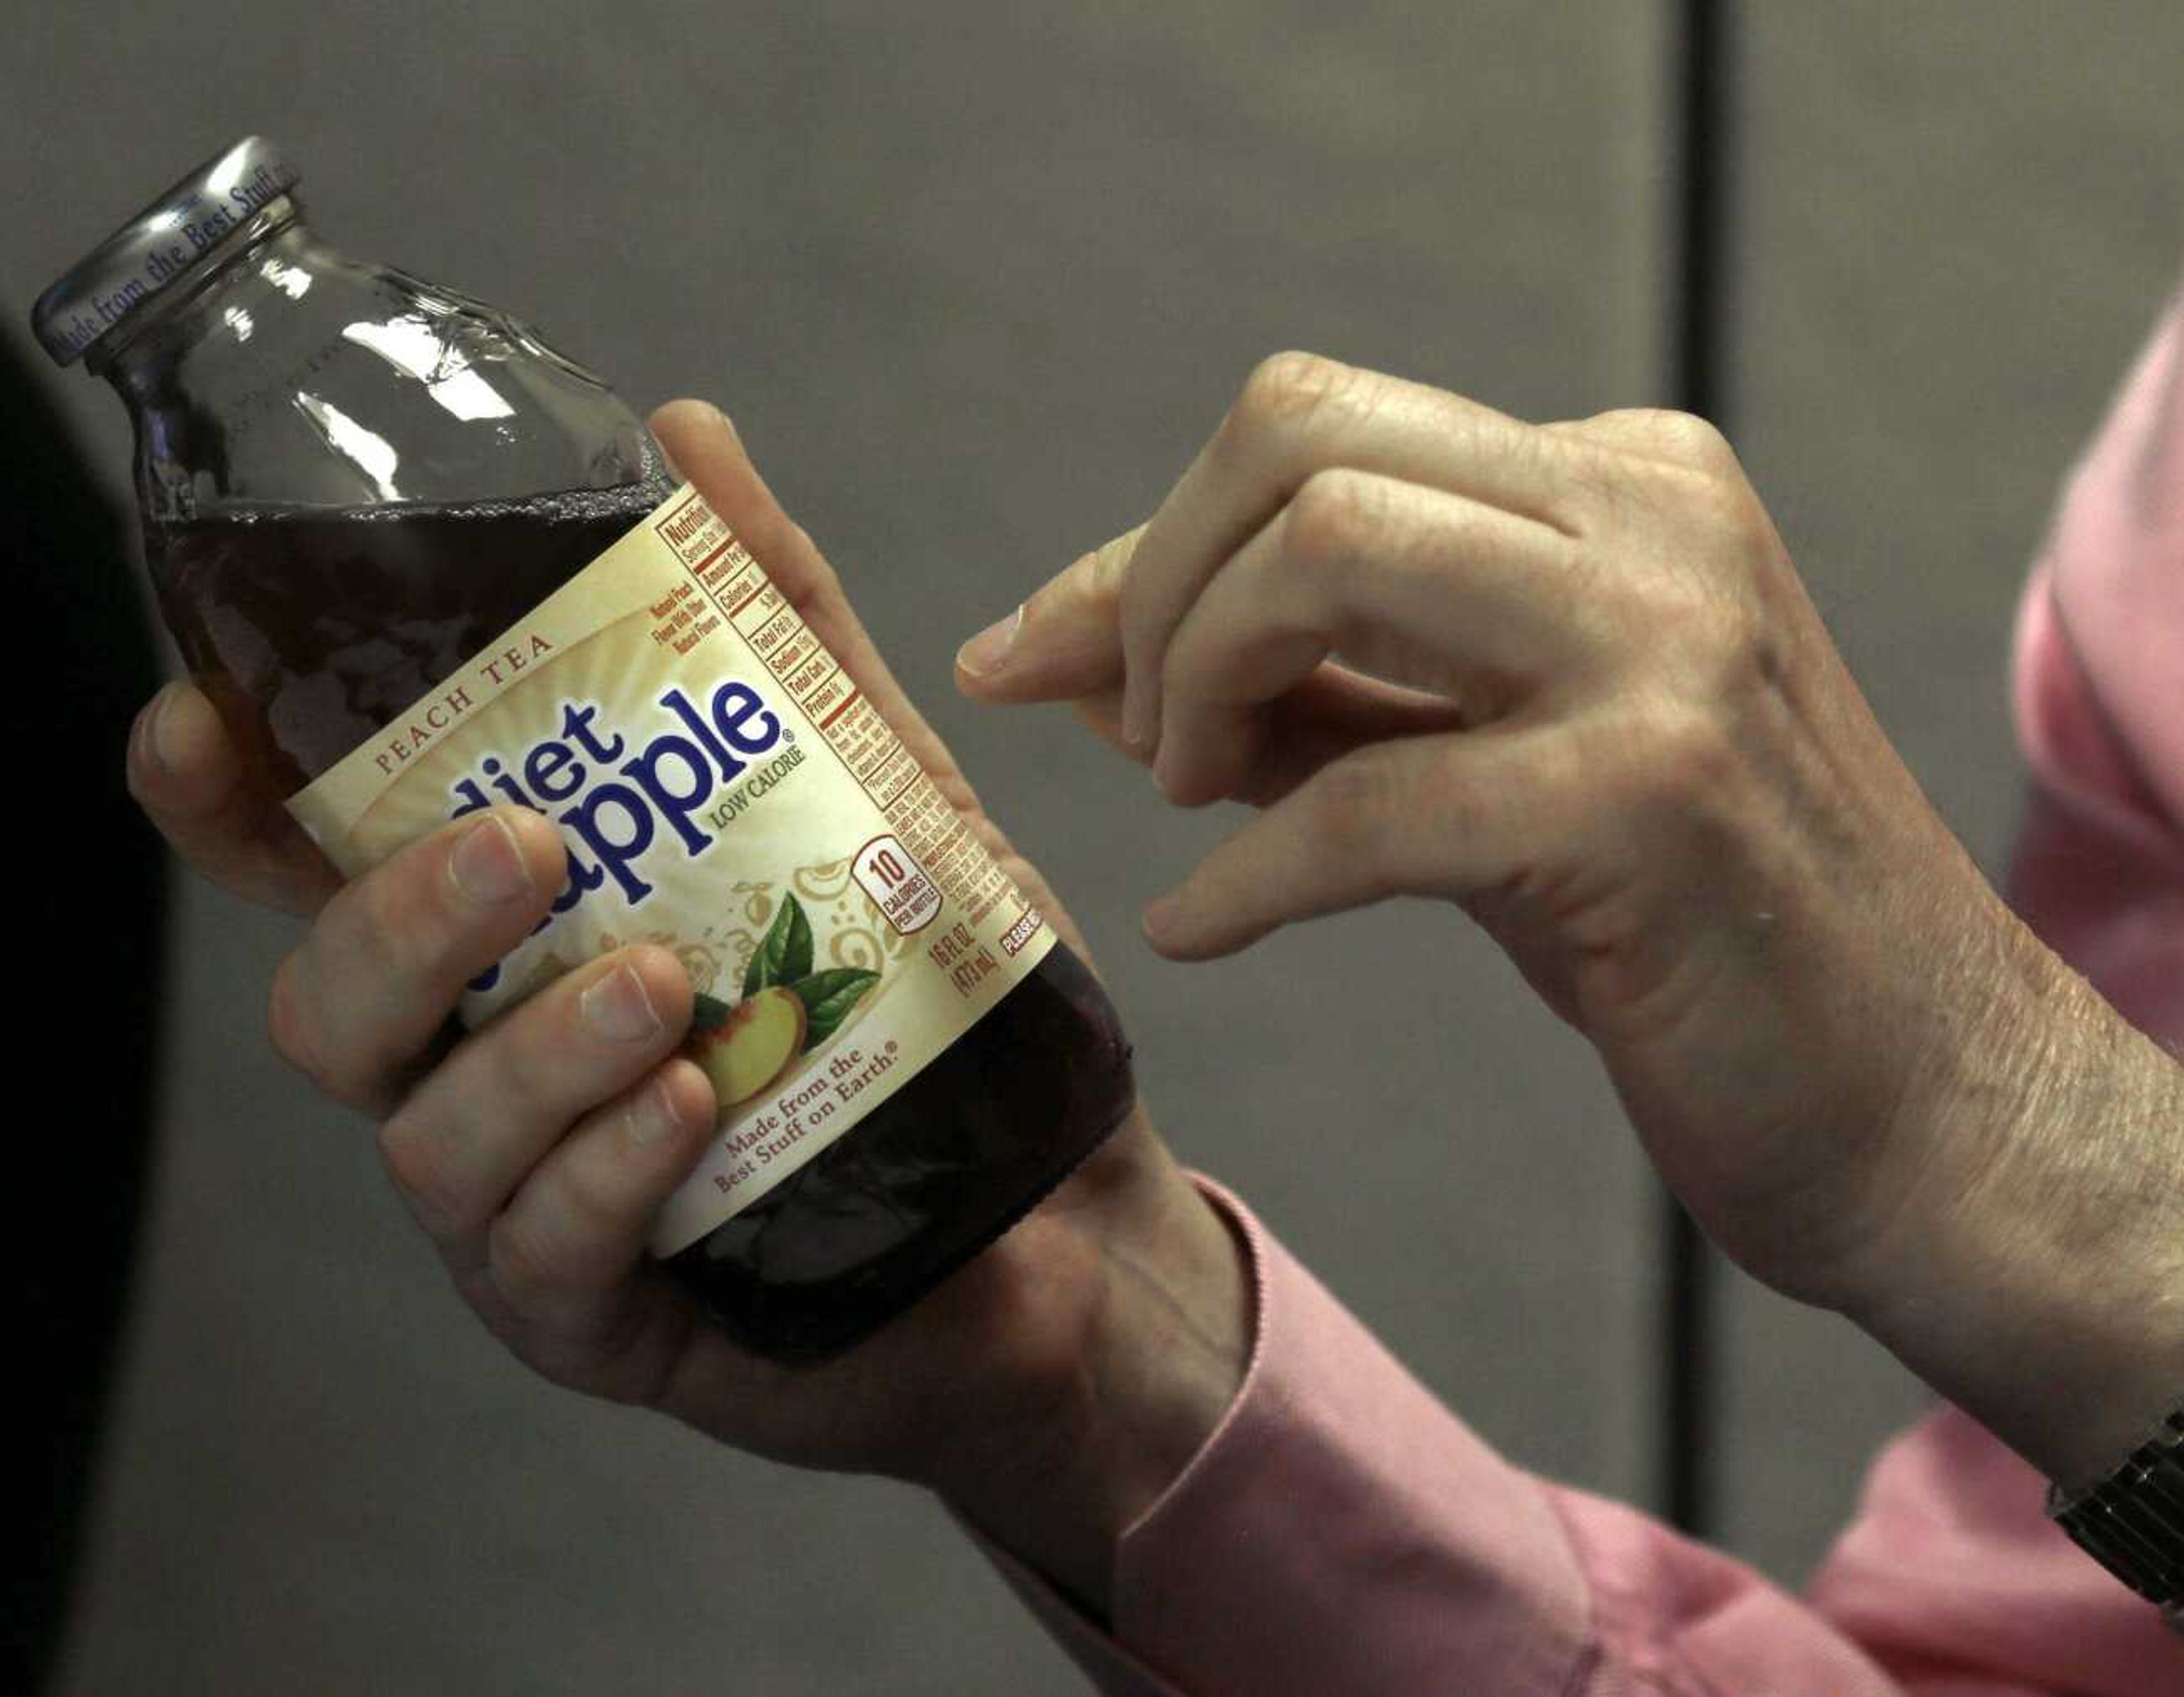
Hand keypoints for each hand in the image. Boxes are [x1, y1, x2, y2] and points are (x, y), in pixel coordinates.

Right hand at [126, 401, 1251, 1611]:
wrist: (1065, 1206)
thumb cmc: (935, 995)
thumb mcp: (877, 788)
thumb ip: (776, 626)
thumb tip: (684, 430)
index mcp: (512, 938)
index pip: (309, 866)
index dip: (220, 801)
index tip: (199, 723)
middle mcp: (487, 1064)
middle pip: (330, 1001)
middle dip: (399, 917)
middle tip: (528, 849)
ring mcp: (533, 1201)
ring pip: (425, 1135)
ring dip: (525, 1050)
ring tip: (656, 985)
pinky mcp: (605, 1317)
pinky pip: (539, 1260)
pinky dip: (602, 1174)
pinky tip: (688, 1109)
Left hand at [956, 352, 2183, 1482]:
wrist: (1946, 1115)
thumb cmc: (1713, 948)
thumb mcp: (1506, 776)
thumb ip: (1335, 695)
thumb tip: (1101, 658)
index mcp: (1633, 485)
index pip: (1321, 433)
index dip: (1144, 546)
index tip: (1036, 654)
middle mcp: (1657, 523)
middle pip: (1300, 436)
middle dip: (1155, 585)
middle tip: (1141, 744)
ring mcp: (1669, 648)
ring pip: (1325, 548)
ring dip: (1196, 679)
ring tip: (1193, 806)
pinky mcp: (1653, 802)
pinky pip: (1366, 799)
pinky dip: (1248, 874)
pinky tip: (1202, 931)